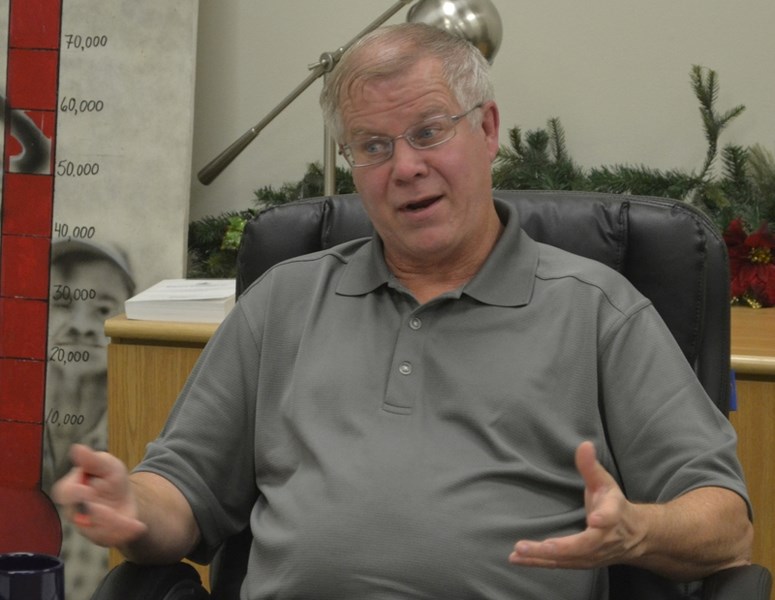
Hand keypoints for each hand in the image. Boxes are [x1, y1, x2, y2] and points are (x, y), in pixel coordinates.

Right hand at [52, 444, 147, 546]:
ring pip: (95, 532)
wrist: (125, 499)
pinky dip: (125, 533)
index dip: (74, 493)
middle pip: (79, 518)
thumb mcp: (108, 466)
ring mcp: (86, 525)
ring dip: (116, 526)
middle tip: (112, 513)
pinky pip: (108, 539)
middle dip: (98, 516)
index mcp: (73, 489)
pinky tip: (138, 527)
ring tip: (135, 523)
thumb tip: (77, 448)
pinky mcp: (99, 536)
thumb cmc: (112, 479)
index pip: (65, 492)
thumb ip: (93, 460)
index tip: (88, 491)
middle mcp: (75, 510)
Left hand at [509, 441, 643, 569]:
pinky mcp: (579, 562)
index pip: (610, 518)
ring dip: (541, 557)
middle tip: (539, 545)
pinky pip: (558, 564)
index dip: (603, 518)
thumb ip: (591, 466)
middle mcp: (603, 540)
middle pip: (582, 546)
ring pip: (567, 559)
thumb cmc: (614, 505)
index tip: (595, 519)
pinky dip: (537, 563)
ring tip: (518, 551)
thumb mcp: (606, 483)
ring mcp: (591, 555)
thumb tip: (584, 444)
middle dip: (559, 547)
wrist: (634, 537)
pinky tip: (516, 559)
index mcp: (613, 516)